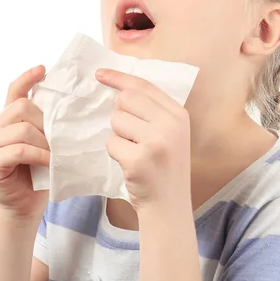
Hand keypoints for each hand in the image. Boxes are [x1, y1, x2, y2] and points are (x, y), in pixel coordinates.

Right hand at [0, 65, 49, 220]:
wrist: (24, 207)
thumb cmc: (38, 174)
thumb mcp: (46, 145)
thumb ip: (47, 126)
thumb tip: (71, 109)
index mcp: (8, 119)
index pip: (15, 90)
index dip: (28, 78)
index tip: (43, 68)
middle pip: (22, 106)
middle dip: (46, 121)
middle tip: (58, 140)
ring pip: (22, 127)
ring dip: (44, 141)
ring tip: (55, 154)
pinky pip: (19, 149)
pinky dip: (39, 155)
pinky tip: (49, 163)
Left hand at [95, 68, 191, 210]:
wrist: (169, 206)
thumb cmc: (165, 168)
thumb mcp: (171, 134)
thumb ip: (153, 111)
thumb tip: (120, 89)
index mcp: (179, 115)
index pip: (144, 86)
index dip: (119, 78)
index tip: (100, 74)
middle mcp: (171, 125)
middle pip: (127, 99)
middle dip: (120, 114)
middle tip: (130, 134)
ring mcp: (156, 142)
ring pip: (117, 120)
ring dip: (118, 136)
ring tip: (134, 151)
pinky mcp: (138, 160)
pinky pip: (111, 143)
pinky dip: (115, 153)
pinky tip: (130, 165)